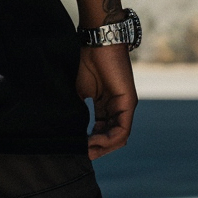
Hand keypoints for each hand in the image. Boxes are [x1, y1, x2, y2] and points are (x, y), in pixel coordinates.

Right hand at [76, 44, 136, 159]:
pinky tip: (93, 140)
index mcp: (106, 106)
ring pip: (118, 138)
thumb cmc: (87, 62)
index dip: (90, 142)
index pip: (101, 131)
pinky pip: (122, 130)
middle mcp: (118, 109)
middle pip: (111, 138)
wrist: (98, 43)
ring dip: (102, 147)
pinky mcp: (129, 103)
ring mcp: (125, 107)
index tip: (75, 148)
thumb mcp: (80, 92)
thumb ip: (79, 110)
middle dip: (97, 148)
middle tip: (81, 155)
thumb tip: (69, 129)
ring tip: (86, 150)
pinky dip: (108, 139)